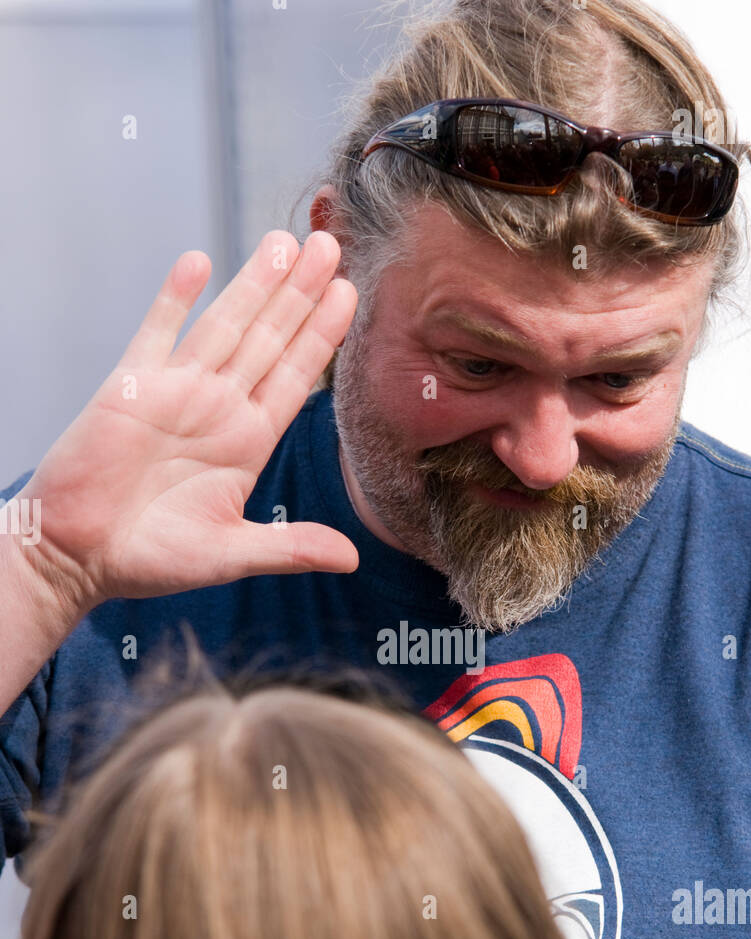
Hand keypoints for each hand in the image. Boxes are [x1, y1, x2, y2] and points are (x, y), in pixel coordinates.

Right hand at [15, 229, 358, 608]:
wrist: (77, 557)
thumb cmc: (150, 560)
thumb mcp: (230, 554)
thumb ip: (290, 547)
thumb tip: (351, 560)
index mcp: (247, 442)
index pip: (295, 377)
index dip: (321, 336)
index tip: (351, 294)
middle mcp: (218, 409)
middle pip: (269, 339)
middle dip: (300, 293)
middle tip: (331, 244)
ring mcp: (176, 392)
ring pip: (225, 325)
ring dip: (254, 283)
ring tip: (285, 242)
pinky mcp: (130, 387)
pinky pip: (157, 333)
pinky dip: (176, 298)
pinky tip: (200, 262)